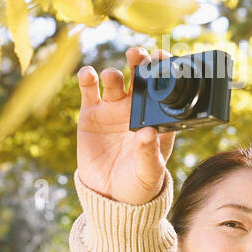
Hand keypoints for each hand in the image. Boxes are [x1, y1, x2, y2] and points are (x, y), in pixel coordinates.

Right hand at [77, 46, 175, 205]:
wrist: (110, 195)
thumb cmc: (139, 184)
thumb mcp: (148, 172)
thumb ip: (149, 153)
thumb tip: (147, 133)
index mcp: (157, 117)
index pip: (163, 88)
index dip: (163, 70)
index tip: (162, 57)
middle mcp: (136, 108)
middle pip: (139, 77)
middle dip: (139, 62)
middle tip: (138, 55)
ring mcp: (113, 108)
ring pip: (114, 80)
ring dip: (114, 74)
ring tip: (113, 78)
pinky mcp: (91, 113)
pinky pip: (89, 89)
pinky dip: (88, 78)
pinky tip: (88, 75)